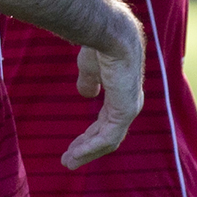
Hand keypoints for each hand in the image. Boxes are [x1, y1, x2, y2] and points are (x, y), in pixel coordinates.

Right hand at [61, 27, 145, 169]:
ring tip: (68, 162)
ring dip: (87, 153)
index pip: (106, 123)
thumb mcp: (90, 68)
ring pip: (108, 141)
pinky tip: (74, 154)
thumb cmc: (99, 45)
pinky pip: (107, 137)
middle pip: (107, 136)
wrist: (109, 34)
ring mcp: (128, 109)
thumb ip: (90, 82)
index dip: (89, 136)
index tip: (72, 147)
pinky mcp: (125, 111)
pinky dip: (90, 148)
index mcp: (120, 94)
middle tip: (68, 161)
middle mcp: (128, 104)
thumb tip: (86, 93)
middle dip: (87, 149)